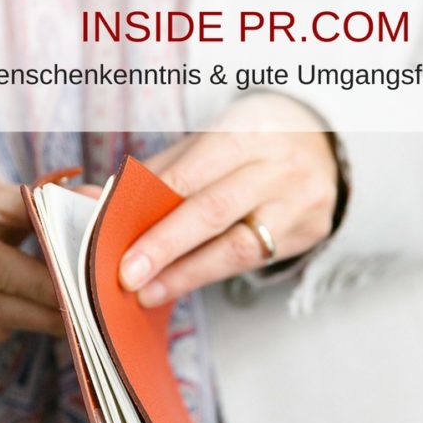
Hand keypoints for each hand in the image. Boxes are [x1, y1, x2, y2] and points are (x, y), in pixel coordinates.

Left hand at [118, 94, 338, 306]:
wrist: (327, 144)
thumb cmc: (250, 142)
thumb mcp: (209, 141)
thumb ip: (157, 172)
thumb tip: (96, 201)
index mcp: (246, 131)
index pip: (190, 175)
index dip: (149, 209)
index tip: (112, 237)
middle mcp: (279, 165)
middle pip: (213, 212)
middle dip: (164, 247)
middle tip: (126, 276)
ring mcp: (301, 201)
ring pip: (238, 247)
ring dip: (186, 274)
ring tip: (149, 292)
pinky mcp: (310, 232)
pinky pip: (255, 260)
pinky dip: (211, 274)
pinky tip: (181, 283)